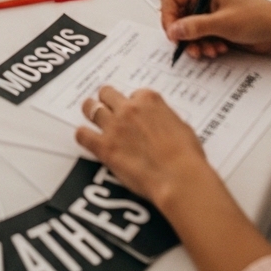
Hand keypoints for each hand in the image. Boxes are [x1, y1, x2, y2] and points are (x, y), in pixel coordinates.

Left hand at [76, 84, 207, 213]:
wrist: (179, 176)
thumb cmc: (187, 155)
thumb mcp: (181, 126)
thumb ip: (164, 119)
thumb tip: (160, 124)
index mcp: (150, 100)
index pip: (134, 94)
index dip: (134, 105)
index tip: (135, 114)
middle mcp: (129, 108)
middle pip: (107, 94)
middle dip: (107, 100)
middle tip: (107, 108)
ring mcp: (114, 126)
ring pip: (91, 108)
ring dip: (90, 111)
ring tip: (89, 114)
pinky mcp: (104, 146)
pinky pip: (82, 134)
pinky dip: (82, 135)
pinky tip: (85, 138)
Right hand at [160, 0, 270, 59]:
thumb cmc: (256, 17)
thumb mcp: (223, 22)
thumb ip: (196, 26)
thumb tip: (173, 31)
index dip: (168, 18)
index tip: (174, 35)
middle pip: (178, 18)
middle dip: (185, 36)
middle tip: (194, 49)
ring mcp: (208, 14)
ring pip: (188, 32)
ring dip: (197, 44)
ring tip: (212, 50)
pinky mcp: (214, 28)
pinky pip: (200, 39)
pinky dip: (206, 46)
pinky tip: (219, 49)